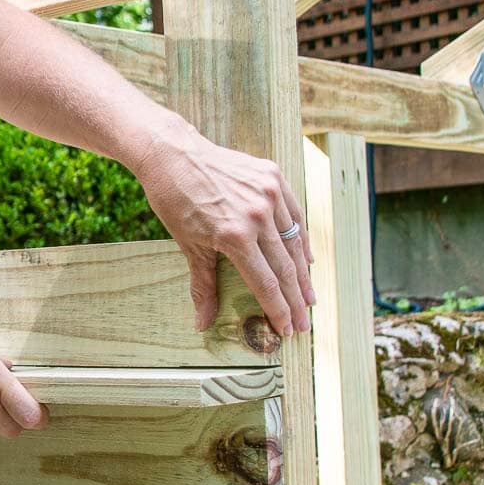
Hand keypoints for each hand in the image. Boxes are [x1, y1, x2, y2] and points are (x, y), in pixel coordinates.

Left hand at [133, 118, 315, 336]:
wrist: (173, 155)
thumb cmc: (176, 202)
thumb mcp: (188, 246)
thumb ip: (203, 286)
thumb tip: (202, 324)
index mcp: (235, 236)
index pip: (266, 283)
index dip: (278, 310)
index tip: (286, 329)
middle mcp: (257, 215)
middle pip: (285, 268)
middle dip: (296, 300)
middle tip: (303, 324)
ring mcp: (269, 193)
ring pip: (294, 242)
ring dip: (303, 274)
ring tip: (309, 298)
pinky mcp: (273, 176)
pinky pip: (294, 215)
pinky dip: (300, 239)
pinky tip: (306, 259)